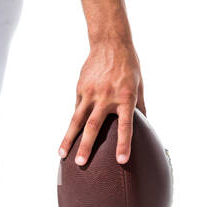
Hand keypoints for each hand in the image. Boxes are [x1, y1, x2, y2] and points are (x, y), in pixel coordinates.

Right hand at [58, 37, 145, 165]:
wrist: (110, 43)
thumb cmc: (129, 66)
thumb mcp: (139, 85)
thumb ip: (140, 106)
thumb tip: (145, 126)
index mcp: (126, 97)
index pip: (126, 125)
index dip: (124, 143)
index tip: (122, 160)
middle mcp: (107, 97)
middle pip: (93, 125)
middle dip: (86, 146)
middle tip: (80, 164)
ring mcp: (91, 92)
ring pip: (77, 119)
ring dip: (69, 138)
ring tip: (62, 155)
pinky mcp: (81, 88)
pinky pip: (77, 108)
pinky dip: (73, 123)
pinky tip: (68, 136)